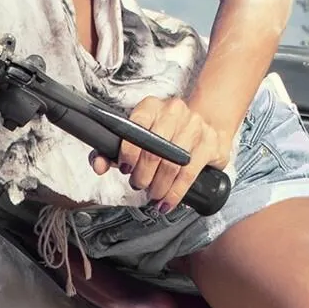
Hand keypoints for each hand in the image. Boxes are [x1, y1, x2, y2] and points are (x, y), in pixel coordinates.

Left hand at [98, 94, 228, 210]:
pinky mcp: (210, 142)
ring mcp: (195, 125)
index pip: (135, 127)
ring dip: (158, 186)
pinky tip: (167, 201)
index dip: (128, 153)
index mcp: (151, 106)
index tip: (125, 169)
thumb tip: (99, 165)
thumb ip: (112, 151)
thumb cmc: (165, 135)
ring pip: (172, 164)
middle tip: (138, 185)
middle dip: (142, 175)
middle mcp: (174, 111)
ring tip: (152, 194)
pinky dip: (175, 192)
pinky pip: (189, 173)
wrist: (206, 126)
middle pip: (154, 150)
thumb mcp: (137, 138)